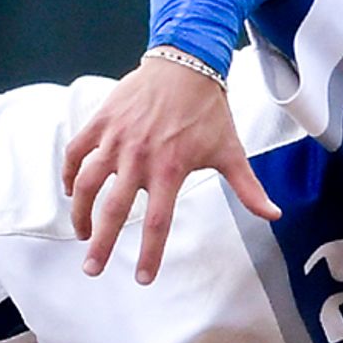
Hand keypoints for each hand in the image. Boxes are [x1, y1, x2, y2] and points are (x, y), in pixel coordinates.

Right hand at [62, 52, 280, 282]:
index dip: (150, 253)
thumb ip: (248, 188)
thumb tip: (274, 215)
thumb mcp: (230, 150)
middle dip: (100, 243)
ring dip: (79, 212)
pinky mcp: (101, 122)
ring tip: (81, 233)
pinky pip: (76, 152)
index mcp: (170, 169)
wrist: (185, 63)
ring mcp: (116, 139)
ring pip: (86, 182)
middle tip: (91, 269)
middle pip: (113, 209)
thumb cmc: (208, 110)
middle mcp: (139, 157)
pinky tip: (69, 190)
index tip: (143, 279)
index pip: (158, 221)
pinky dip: (68, 173)